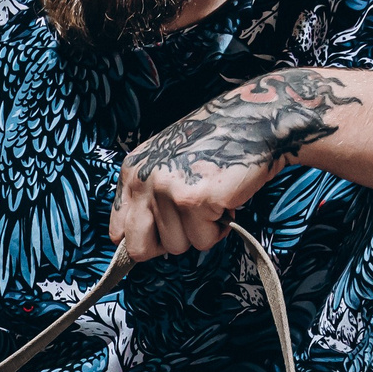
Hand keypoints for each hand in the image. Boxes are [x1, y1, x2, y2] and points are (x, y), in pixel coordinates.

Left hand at [111, 68, 359, 260]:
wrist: (253, 122)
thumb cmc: (215, 145)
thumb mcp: (166, 164)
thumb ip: (148, 198)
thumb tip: (135, 245)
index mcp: (133, 172)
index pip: (118, 230)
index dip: (144, 237)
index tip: (162, 233)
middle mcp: (144, 181)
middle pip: (140, 248)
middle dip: (167, 243)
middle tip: (190, 221)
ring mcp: (168, 192)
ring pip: (177, 246)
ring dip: (200, 231)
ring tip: (212, 200)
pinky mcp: (195, 201)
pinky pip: (204, 240)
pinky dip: (220, 228)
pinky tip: (225, 201)